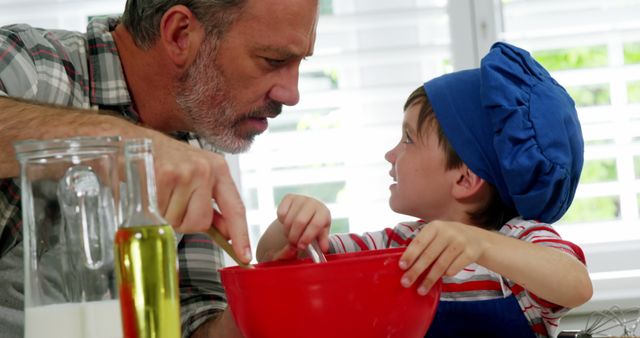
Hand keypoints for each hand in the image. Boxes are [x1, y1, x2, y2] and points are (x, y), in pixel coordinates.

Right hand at [152, 135, 250, 262]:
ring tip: (159, 192)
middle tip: (172, 202)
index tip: (245, 256)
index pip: (235, 208)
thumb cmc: (165, 161)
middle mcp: (205, 169)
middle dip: (184, 221)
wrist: (130, 140)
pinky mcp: (163, 176)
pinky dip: (151, 209)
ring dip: (164, 215)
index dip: (241, 234)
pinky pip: (160, 213)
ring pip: (177, 220)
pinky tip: (149, 190)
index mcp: (218, 169)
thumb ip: (212, 206)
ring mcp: (185, 172)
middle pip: (201, 221)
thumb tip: (228, 233)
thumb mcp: (196, 177)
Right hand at [272, 194, 330, 259]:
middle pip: (300, 222)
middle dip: (294, 237)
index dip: (307, 237)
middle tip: (293, 244)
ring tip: (290, 236)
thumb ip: (322, 241)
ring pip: (289, 219)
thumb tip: (324, 249)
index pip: (316, 224)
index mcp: (323, 212)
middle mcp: (312, 202)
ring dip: (287, 232)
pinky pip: (281, 213)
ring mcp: (300, 198)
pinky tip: (287, 224)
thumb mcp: (321, 233)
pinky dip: (282, 222)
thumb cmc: (315, 224)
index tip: (301, 247)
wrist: (307, 210)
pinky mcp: (289, 197)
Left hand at [398, 220, 487, 294]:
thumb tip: (405, 264)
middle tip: (406, 283)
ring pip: (441, 265)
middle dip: (416, 271)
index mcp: (435, 226)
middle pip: (429, 255)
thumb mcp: (436, 235)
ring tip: (421, 290)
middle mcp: (448, 232)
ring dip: (429, 280)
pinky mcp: (471, 253)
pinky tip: (442, 277)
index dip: (410, 255)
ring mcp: (460, 242)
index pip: (419, 242)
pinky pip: (453, 269)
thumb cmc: (449, 239)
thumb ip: (423, 245)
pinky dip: (446, 275)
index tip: (401, 267)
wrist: (477, 239)